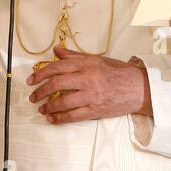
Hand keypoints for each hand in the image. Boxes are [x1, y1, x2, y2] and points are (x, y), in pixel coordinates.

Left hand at [26, 46, 151, 123]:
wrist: (138, 88)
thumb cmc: (118, 72)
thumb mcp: (96, 60)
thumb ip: (74, 56)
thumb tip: (56, 51)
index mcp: (86, 64)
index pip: (57, 67)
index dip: (40, 74)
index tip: (31, 80)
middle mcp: (87, 79)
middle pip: (56, 84)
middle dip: (41, 91)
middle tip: (33, 96)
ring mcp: (91, 95)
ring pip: (62, 102)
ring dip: (48, 107)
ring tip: (41, 109)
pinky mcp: (95, 110)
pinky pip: (73, 116)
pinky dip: (60, 119)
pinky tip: (52, 119)